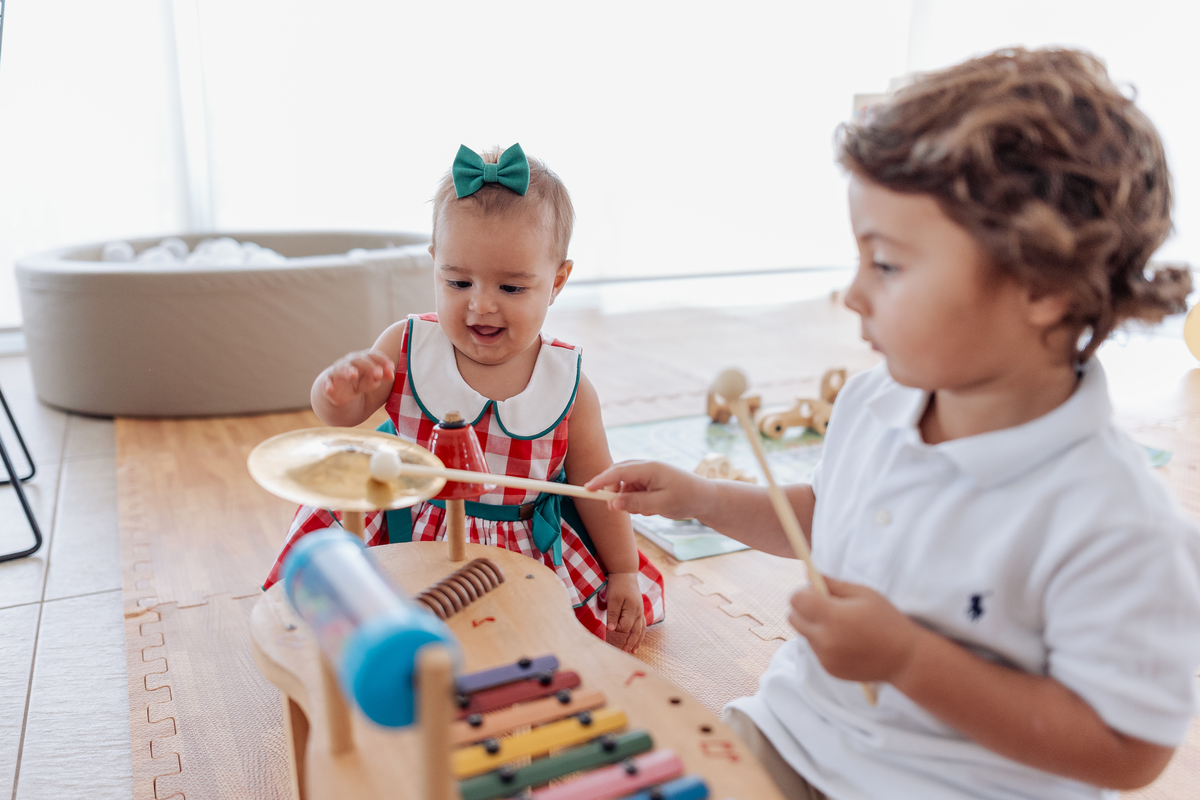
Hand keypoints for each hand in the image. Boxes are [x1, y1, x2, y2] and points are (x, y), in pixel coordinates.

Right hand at [320, 349, 394, 406]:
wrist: (336, 392)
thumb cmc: (358, 383)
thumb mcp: (370, 382)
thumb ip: (378, 378)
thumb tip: (390, 376)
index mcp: (362, 360)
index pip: (372, 355)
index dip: (382, 360)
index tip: (391, 368)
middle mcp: (349, 363)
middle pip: (359, 360)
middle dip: (369, 366)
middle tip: (378, 374)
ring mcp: (337, 372)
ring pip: (341, 368)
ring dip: (347, 371)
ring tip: (353, 374)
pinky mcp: (327, 382)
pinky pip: (326, 382)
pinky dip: (327, 385)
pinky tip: (329, 388)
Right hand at [585, 460, 710, 520]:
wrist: (705, 498)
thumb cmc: (686, 498)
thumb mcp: (660, 504)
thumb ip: (635, 503)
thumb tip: (612, 503)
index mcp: (649, 468)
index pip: (618, 471)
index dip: (600, 480)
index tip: (586, 490)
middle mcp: (646, 467)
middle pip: (618, 474)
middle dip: (612, 490)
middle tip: (612, 508)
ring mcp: (647, 473)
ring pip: (625, 485)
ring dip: (627, 499)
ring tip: (645, 511)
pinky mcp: (649, 481)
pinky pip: (633, 490)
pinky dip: (635, 501)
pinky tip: (650, 509)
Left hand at [604, 572, 646, 652]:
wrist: (625, 572)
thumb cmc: (617, 585)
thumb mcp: (612, 598)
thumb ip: (613, 614)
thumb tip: (613, 630)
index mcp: (633, 610)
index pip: (625, 627)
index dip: (616, 628)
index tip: (609, 625)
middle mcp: (639, 612)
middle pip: (636, 632)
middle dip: (630, 643)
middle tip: (624, 653)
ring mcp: (640, 610)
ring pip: (641, 629)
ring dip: (637, 641)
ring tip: (633, 651)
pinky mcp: (639, 608)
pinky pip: (642, 624)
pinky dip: (640, 633)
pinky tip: (637, 638)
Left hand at [788, 577, 922, 683]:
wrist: (905, 659)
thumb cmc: (887, 621)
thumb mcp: (864, 594)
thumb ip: (834, 584)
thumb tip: (809, 576)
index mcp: (833, 617)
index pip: (797, 600)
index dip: (803, 592)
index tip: (816, 591)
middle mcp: (825, 639)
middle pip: (793, 618)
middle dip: (804, 608)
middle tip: (825, 605)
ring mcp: (825, 657)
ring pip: (804, 634)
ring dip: (814, 626)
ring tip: (842, 625)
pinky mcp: (829, 670)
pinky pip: (815, 650)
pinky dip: (823, 643)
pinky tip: (847, 641)